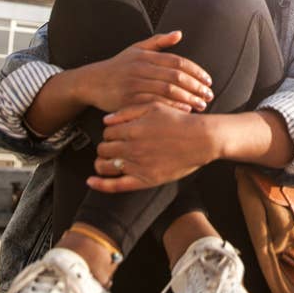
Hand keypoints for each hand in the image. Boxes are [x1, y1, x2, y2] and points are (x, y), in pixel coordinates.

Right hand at [79, 32, 213, 112]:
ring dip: (188, 99)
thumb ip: (158, 42)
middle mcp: (141, 68)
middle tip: (209, 95)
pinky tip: (184, 111)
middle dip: (196, 87)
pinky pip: (155, 104)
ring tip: (201, 105)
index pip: (178, 62)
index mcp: (146, 56)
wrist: (91, 82)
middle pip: (175, 77)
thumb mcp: (136, 49)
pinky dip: (172, 107)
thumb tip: (179, 33)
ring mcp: (134, 85)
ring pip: (167, 91)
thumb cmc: (118, 66)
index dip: (196, 72)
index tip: (209, 81)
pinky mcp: (128, 100)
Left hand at [86, 103, 217, 192]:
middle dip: (106, 146)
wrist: (202, 139)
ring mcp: (138, 165)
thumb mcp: (154, 107)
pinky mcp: (145, 180)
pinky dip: (100, 185)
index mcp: (133, 129)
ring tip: (106, 161)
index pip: (107, 132)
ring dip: (101, 163)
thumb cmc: (180, 121)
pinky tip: (91, 182)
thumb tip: (106, 120)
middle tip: (115, 146)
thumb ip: (128, 112)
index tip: (118, 133)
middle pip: (103, 148)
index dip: (110, 132)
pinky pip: (116, 185)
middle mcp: (132, 148)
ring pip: (105, 166)